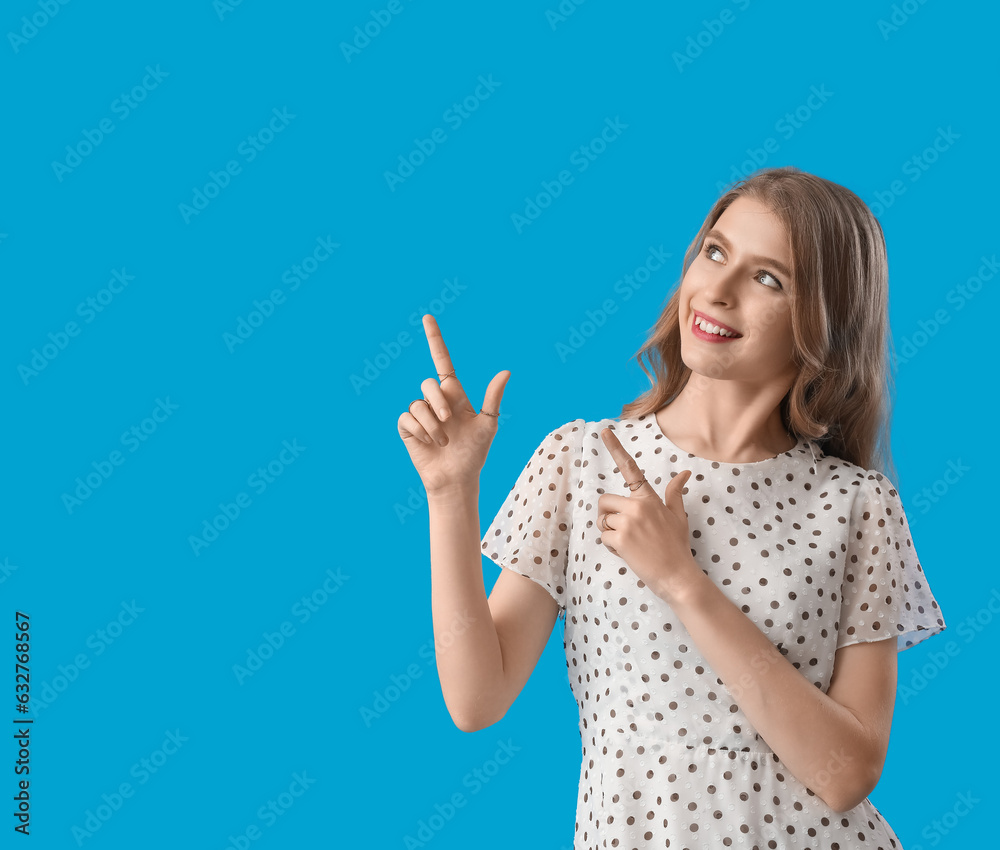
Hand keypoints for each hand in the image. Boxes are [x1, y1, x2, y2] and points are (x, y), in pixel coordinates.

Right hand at [397, 314, 510, 494]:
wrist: (458, 478)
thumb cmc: (475, 452)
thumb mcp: (488, 424)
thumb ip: (493, 397)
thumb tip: (506, 371)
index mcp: (454, 394)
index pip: (442, 361)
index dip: (435, 339)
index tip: (428, 317)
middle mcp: (435, 401)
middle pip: (428, 384)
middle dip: (438, 401)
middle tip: (450, 420)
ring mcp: (420, 414)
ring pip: (417, 404)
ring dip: (433, 425)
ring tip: (443, 441)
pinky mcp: (408, 428)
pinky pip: (407, 418)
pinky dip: (421, 431)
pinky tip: (429, 443)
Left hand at [597, 427, 700, 603]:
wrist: (677, 575)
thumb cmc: (677, 546)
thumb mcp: (678, 517)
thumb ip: (674, 493)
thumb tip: (685, 473)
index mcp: (649, 498)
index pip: (631, 468)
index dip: (616, 448)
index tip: (604, 431)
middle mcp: (638, 505)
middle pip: (604, 501)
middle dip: (608, 516)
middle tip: (624, 530)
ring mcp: (628, 521)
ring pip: (602, 521)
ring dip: (610, 533)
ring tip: (630, 543)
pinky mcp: (620, 537)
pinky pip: (603, 537)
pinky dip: (611, 547)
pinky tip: (628, 553)